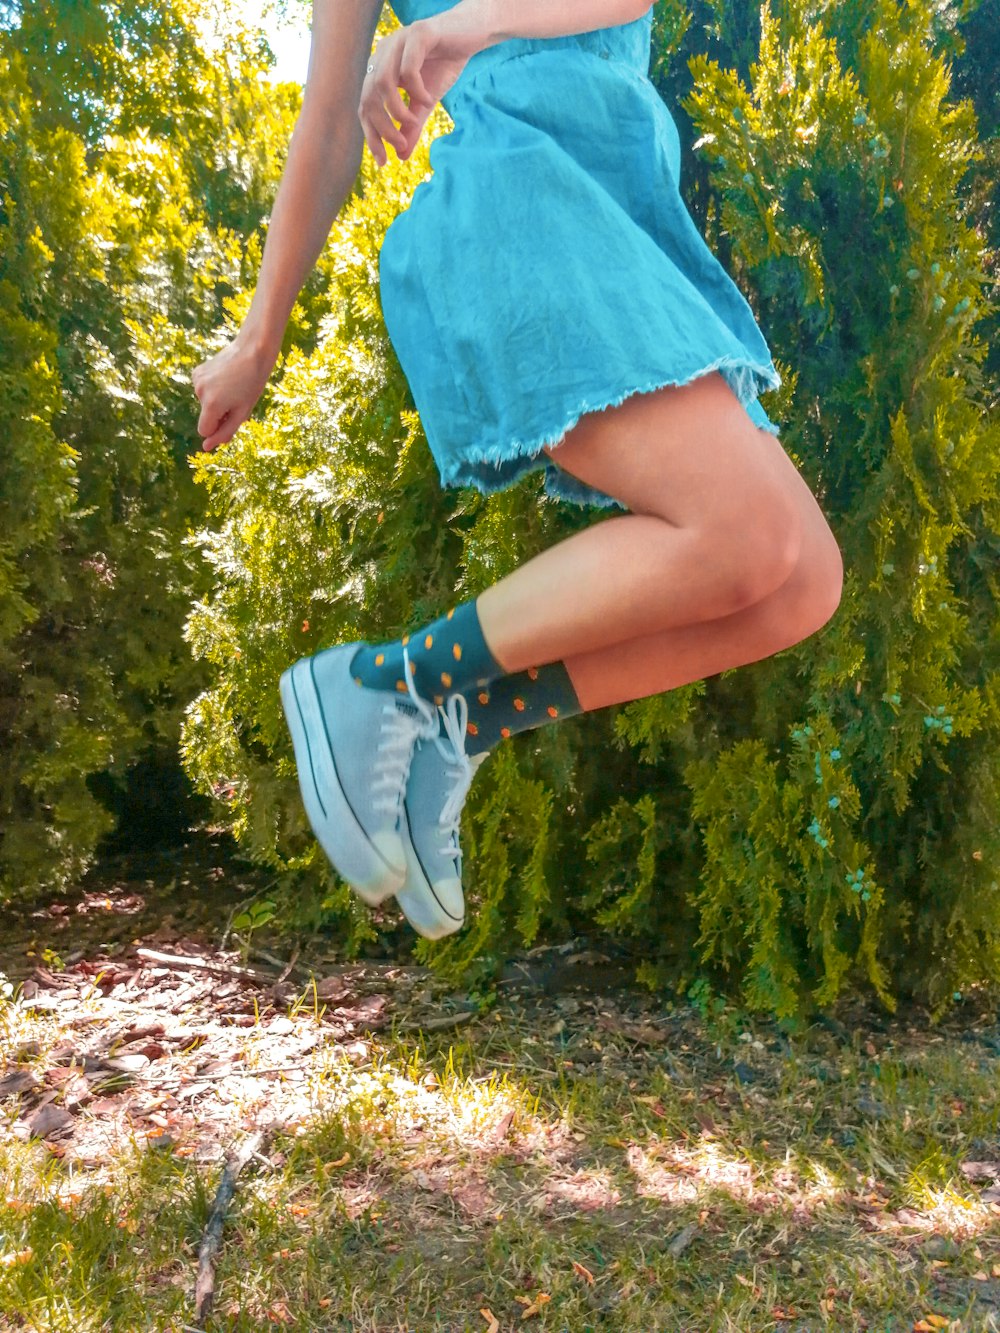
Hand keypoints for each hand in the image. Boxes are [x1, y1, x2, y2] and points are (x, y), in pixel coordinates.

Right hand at [191, 334, 275, 452]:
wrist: (252, 350)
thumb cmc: (252, 384)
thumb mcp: (242, 412)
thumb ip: (224, 432)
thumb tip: (206, 447)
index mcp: (211, 405)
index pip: (204, 431)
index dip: (217, 428)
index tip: (231, 417)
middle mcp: (199, 392)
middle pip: (206, 417)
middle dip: (219, 414)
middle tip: (238, 398)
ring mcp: (196, 381)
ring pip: (205, 403)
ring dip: (218, 400)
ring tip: (233, 386)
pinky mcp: (197, 372)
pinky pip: (203, 390)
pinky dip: (213, 389)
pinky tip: (225, 378)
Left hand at [359, 11, 484, 166]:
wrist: (470, 34)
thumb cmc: (444, 64)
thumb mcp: (425, 101)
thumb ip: (412, 125)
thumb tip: (401, 155)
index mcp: (379, 67)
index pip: (365, 106)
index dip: (371, 135)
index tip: (384, 161)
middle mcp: (383, 53)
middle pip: (369, 97)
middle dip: (382, 127)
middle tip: (400, 144)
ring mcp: (398, 42)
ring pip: (383, 83)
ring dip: (397, 110)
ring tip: (413, 121)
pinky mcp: (418, 34)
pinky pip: (408, 69)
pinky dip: (416, 90)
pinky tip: (428, 99)